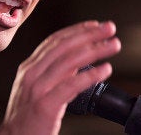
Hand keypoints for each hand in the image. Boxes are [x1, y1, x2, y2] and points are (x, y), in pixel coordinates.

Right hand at [0, 20, 120, 134]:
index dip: (76, 30)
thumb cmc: (27, 117)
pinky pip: (71, 86)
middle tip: (109, 28)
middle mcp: (32, 73)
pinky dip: (90, 75)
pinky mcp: (46, 104)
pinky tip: (105, 70)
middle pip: (63, 47)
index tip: (94, 25)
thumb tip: (76, 62)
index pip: (54, 41)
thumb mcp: (35, 88)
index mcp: (29, 68)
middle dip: (89, 35)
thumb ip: (52, 73)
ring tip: (113, 45)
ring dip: (95, 50)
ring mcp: (38, 88)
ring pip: (69, 62)